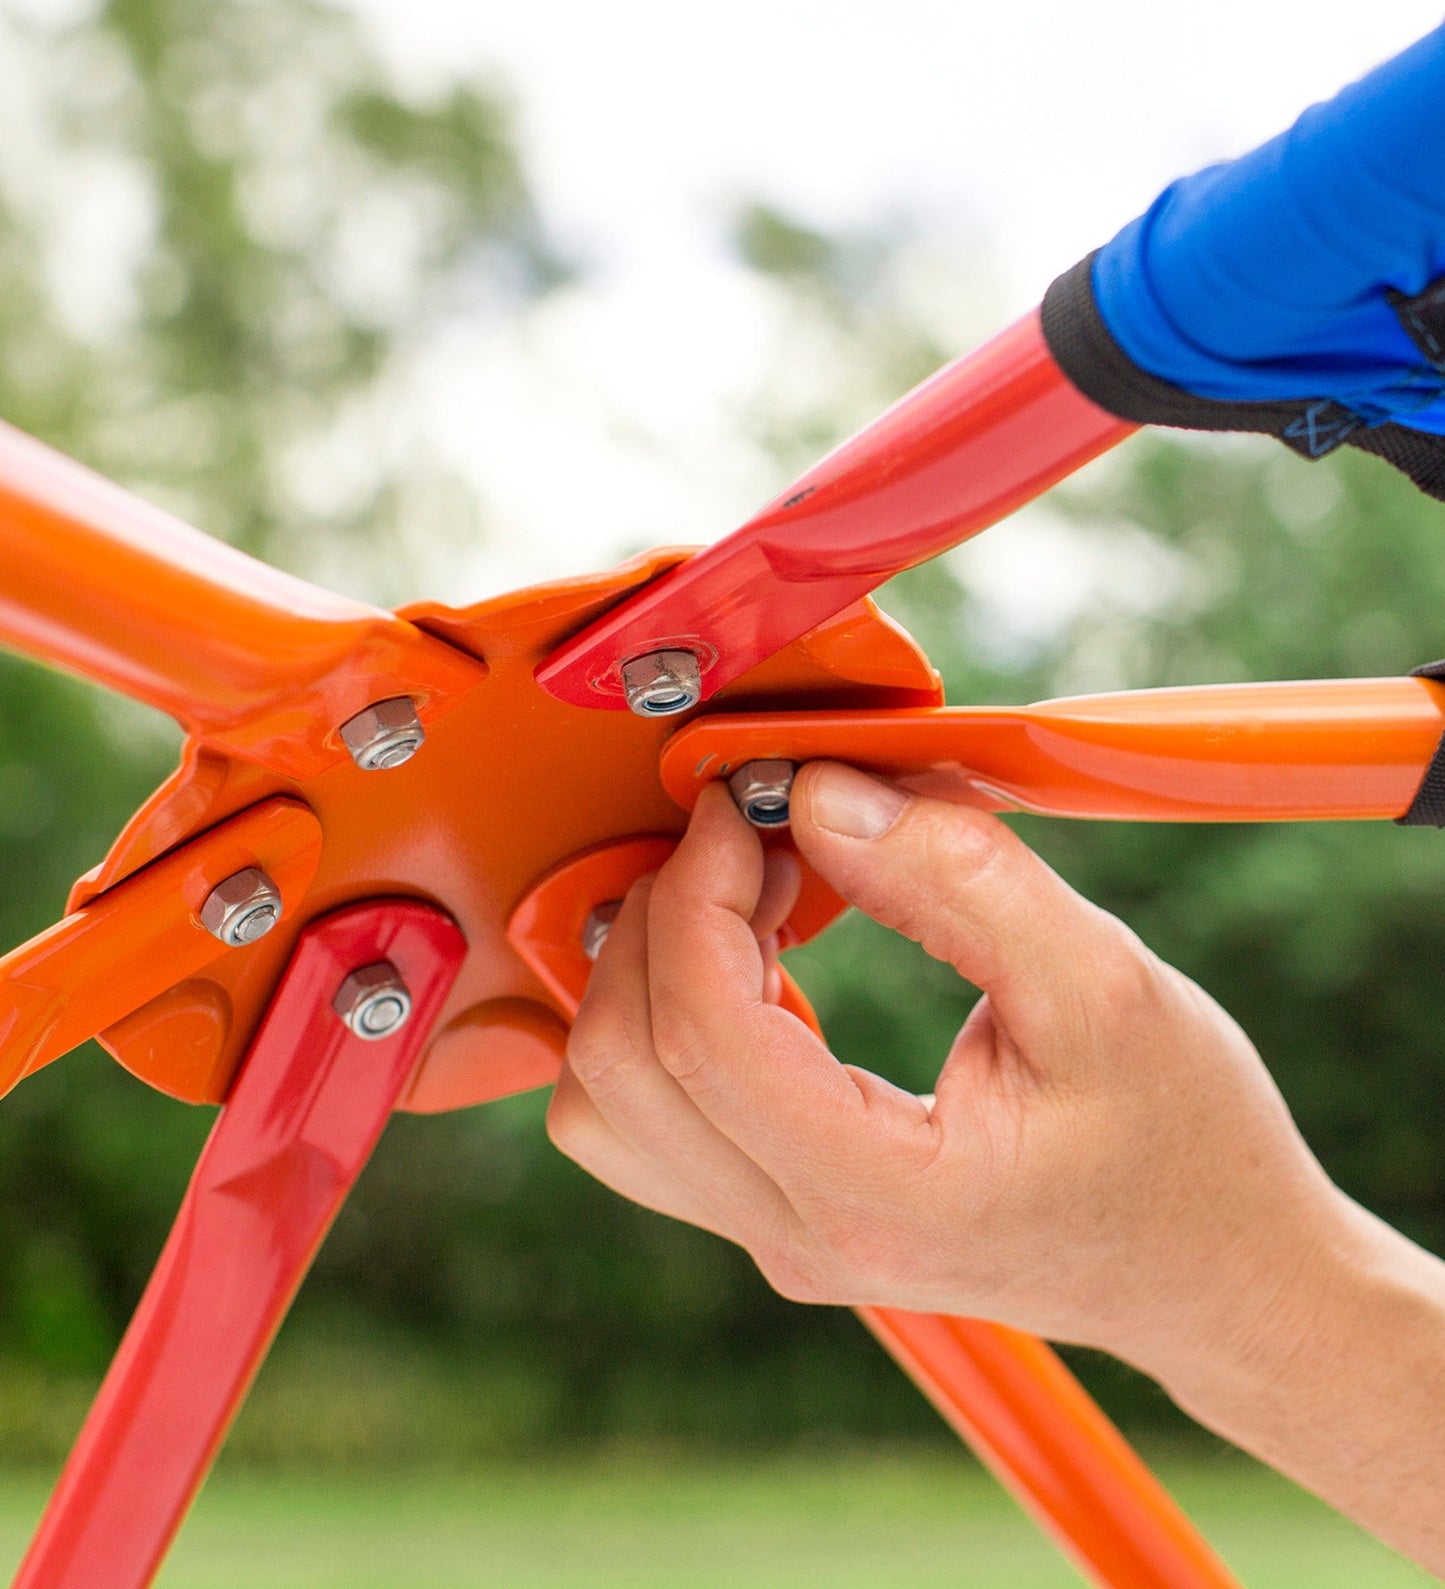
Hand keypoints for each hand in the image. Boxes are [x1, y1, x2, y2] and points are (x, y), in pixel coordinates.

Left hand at [549, 762, 1339, 1369]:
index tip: (752, 804)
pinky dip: (662, 1019)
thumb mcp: (1102, 984)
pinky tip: (750, 959)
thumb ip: (956, 878)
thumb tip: (817, 797)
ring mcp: (778, 1236)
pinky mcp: (777, 1214)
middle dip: (664, 914)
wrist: (1216, 1272)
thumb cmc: (1184, 1144)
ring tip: (749, 894)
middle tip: (759, 834)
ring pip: (604, 1105)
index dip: (699, 890)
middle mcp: (801, 1234)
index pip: (701, 1035)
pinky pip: (644, 1121)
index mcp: (876, 1194)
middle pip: (622, 1065)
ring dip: (648, 970)